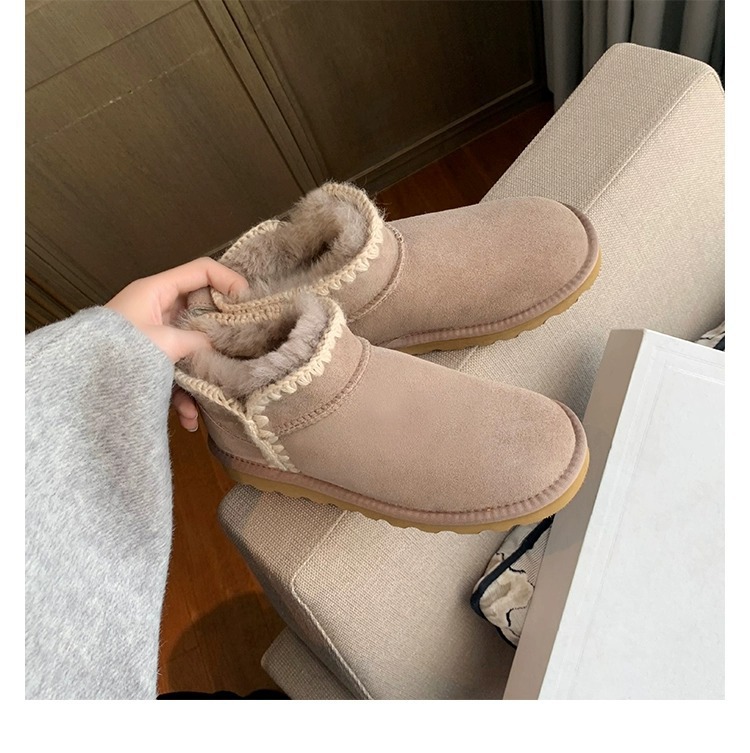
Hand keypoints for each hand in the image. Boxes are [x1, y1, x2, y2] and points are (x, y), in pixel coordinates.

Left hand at [105, 258, 248, 430]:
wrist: (75, 383)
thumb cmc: (115, 352)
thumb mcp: (162, 342)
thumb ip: (197, 341)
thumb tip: (220, 349)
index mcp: (157, 291)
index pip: (202, 270)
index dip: (229, 280)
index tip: (249, 302)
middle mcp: (158, 309)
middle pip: (203, 309)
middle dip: (222, 329)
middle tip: (246, 342)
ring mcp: (155, 336)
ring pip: (193, 344)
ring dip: (205, 369)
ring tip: (220, 387)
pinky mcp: (152, 362)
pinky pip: (176, 372)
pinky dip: (185, 395)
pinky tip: (188, 419)